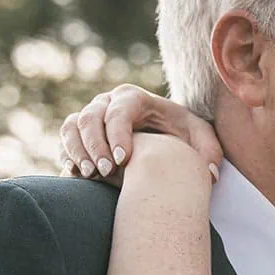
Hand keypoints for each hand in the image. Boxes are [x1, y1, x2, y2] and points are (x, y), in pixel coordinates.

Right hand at [59, 85, 221, 181]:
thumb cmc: (182, 136)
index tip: (123, 161)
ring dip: (77, 150)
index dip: (117, 134)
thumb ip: (210, 154)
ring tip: (90, 175)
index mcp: (134, 98)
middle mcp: (107, 103)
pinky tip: (76, 174)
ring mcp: (91, 116)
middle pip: (90, 117)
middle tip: (106, 172)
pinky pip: (64, 140)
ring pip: (72, 127)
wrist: (163, 137)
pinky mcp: (80, 133)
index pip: (118, 111)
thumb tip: (209, 176)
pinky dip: (67, 155)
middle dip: (95, 145)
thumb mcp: (202, 140)